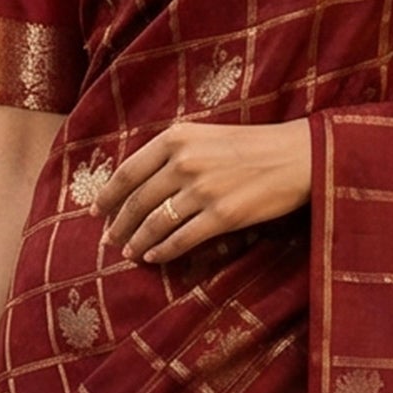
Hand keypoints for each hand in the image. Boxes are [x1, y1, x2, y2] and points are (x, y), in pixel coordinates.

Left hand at [108, 117, 312, 265]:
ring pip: (154, 223)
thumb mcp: (205, 135)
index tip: (95, 211)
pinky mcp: (223, 216)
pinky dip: (162, 251)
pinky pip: (181, 240)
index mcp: (176, 138)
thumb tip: (138, 182)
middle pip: (136, 202)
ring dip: (137, 242)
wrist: (297, 156)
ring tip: (128, 253)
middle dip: (118, 226)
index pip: (127, 172)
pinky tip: (154, 257)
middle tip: (108, 240)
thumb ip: (173, 152)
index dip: (107, 196)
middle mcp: (184, 162)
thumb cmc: (251, 145)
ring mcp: (203, 190)